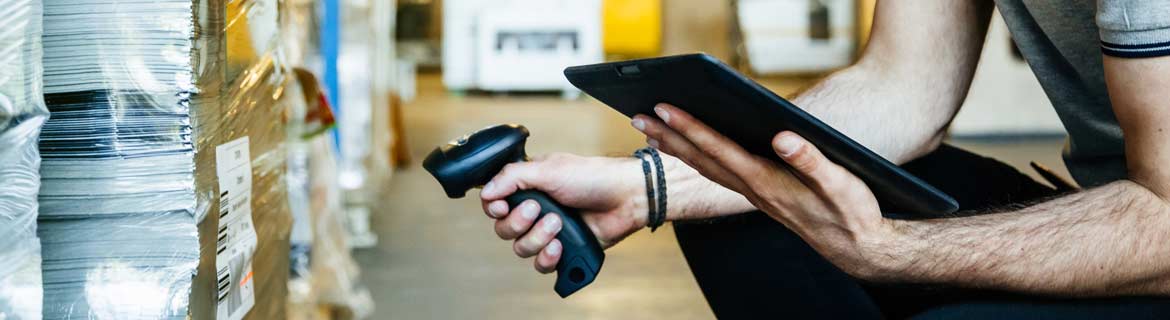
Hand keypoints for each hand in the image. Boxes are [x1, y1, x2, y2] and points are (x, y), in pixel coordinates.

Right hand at [479, 153, 648, 273]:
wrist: (625, 197)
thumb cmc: (592, 177)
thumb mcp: (549, 168)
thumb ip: (513, 177)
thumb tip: (486, 191)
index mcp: (528, 187)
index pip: (494, 203)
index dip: (493, 207)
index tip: (502, 206)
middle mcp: (534, 210)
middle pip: (503, 229)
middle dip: (518, 222)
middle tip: (540, 209)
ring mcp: (547, 231)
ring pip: (521, 248)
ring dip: (537, 237)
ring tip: (559, 224)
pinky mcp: (562, 250)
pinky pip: (540, 264)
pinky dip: (547, 257)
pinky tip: (560, 246)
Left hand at [632, 103, 894, 276]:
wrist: (857, 248)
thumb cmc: (851, 213)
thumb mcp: (839, 183)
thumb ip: (811, 160)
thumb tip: (782, 136)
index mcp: (767, 181)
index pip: (719, 150)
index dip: (690, 128)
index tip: (665, 110)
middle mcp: (754, 189)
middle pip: (701, 159)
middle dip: (669, 137)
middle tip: (638, 116)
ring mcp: (754, 194)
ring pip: (705, 168)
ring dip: (676, 149)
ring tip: (651, 131)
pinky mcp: (761, 195)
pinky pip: (719, 175)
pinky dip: (697, 159)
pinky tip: (689, 150)